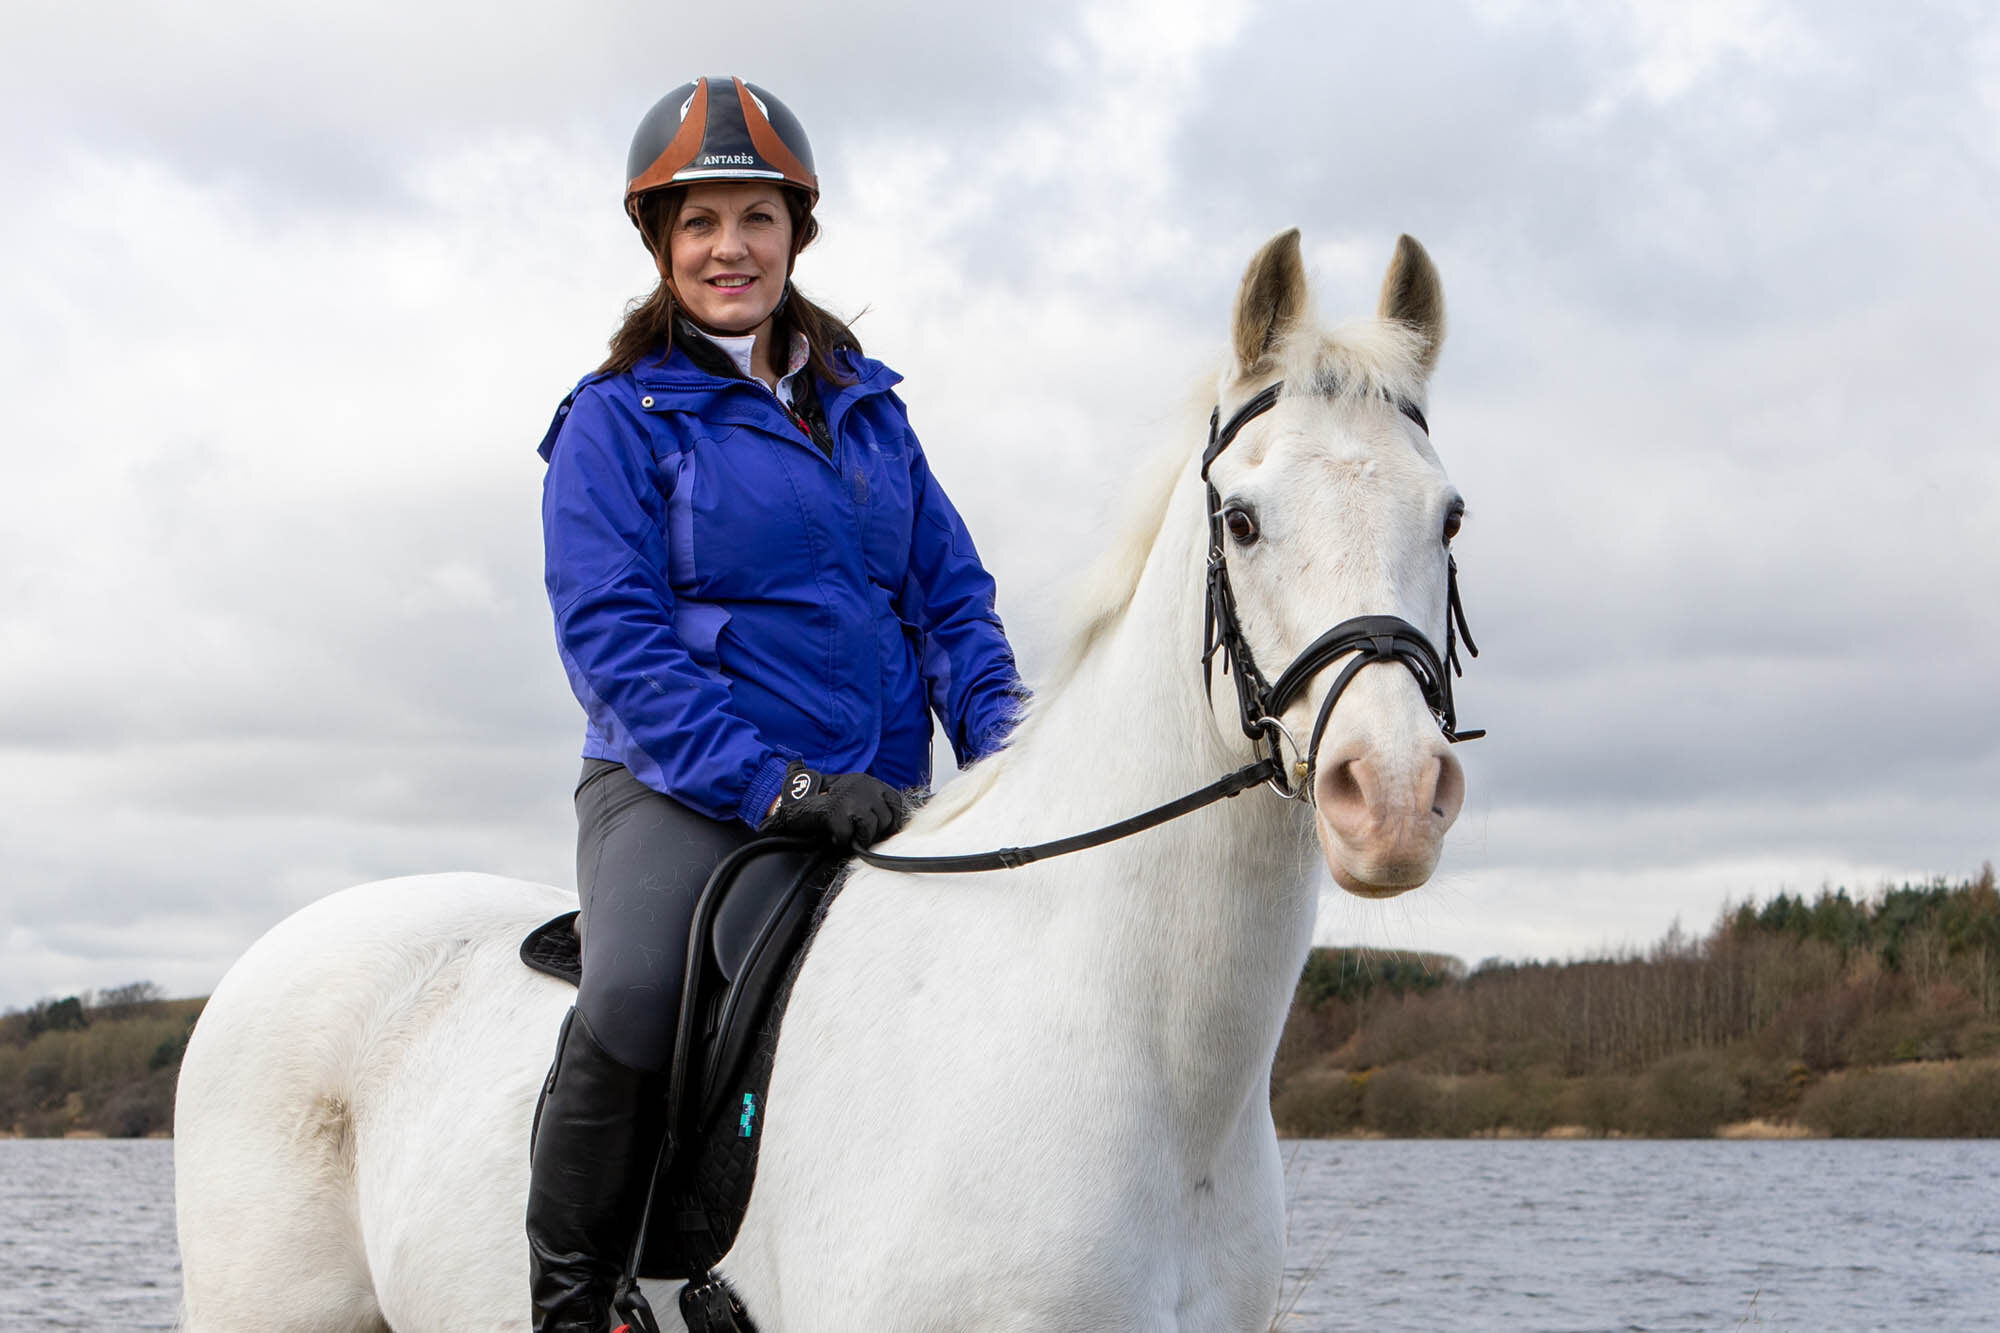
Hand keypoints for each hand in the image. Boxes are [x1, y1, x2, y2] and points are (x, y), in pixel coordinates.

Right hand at [759, 763, 907, 847]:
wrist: (793, 804)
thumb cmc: (823, 804)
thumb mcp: (850, 796)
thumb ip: (871, 805)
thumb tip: (896, 826)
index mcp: (868, 781)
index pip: (895, 802)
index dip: (891, 820)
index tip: (882, 831)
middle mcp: (862, 785)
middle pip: (885, 819)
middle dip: (873, 833)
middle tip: (857, 835)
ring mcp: (849, 797)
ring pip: (870, 828)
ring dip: (859, 838)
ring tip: (846, 836)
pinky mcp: (834, 810)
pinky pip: (848, 835)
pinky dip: (842, 839)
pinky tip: (834, 836)